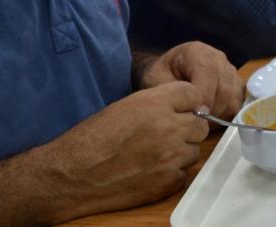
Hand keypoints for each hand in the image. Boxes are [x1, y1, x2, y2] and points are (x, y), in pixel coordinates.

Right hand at [43, 80, 208, 215]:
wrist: (74, 175)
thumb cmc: (93, 138)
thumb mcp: (126, 106)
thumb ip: (158, 103)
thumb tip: (184, 106)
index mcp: (156, 103)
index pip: (194, 94)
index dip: (188, 102)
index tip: (182, 109)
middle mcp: (169, 128)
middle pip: (200, 124)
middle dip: (188, 127)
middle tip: (169, 133)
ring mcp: (171, 157)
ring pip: (194, 150)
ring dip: (181, 151)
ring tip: (156, 153)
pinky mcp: (167, 182)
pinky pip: (183, 174)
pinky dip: (172, 173)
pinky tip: (152, 170)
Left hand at [145, 42, 242, 119]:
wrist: (167, 71)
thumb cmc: (160, 75)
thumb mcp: (157, 80)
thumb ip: (173, 92)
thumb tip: (193, 109)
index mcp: (197, 52)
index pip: (208, 75)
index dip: (202, 99)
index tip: (191, 116)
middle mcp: (217, 57)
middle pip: (224, 88)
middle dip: (210, 111)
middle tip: (195, 124)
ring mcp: (229, 69)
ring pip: (233, 97)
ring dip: (219, 114)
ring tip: (201, 121)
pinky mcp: (235, 82)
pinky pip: (238, 101)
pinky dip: (226, 114)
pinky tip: (210, 117)